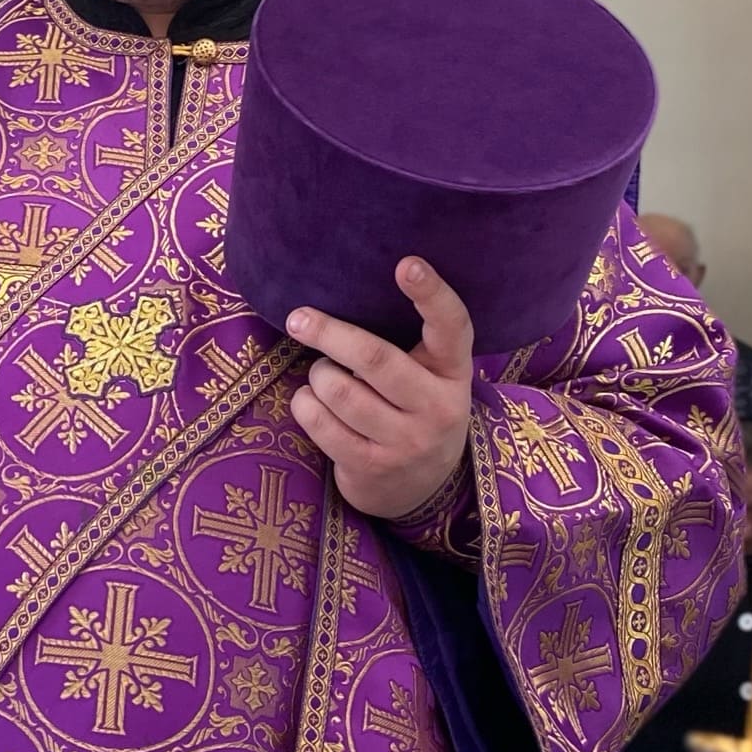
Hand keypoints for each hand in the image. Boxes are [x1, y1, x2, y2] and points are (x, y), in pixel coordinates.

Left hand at [288, 258, 474, 519]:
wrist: (422, 488)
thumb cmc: (416, 409)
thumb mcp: (430, 376)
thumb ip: (409, 340)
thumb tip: (343, 289)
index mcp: (453, 372)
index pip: (452, 327)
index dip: (432, 294)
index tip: (406, 263)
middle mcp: (438, 407)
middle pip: (375, 358)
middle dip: (329, 333)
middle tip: (298, 319)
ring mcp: (406, 442)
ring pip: (340, 390)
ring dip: (318, 375)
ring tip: (322, 375)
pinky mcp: (371, 467)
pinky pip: (320, 423)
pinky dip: (305, 405)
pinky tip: (310, 402)